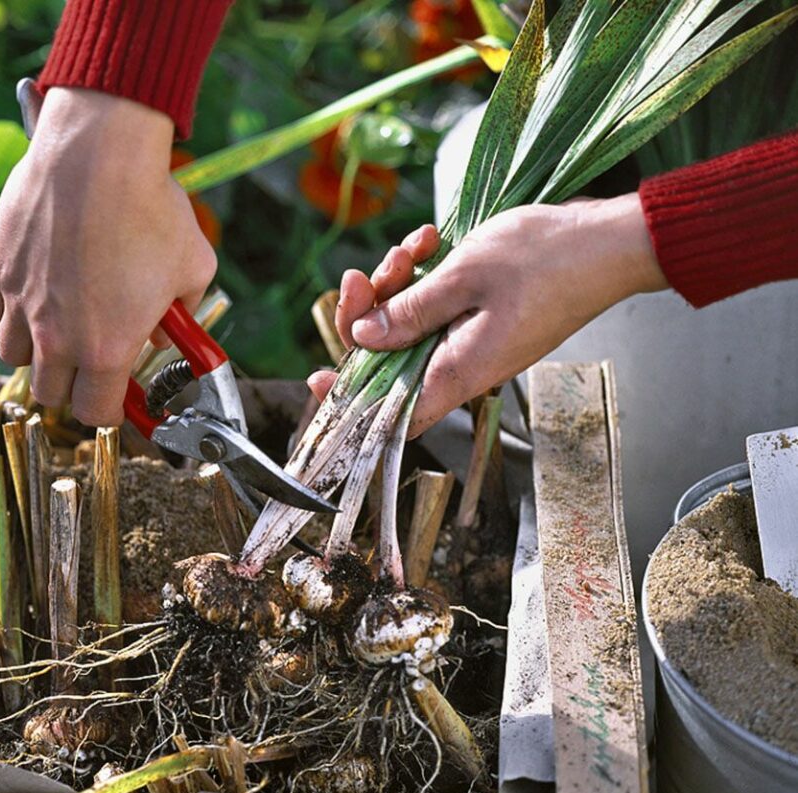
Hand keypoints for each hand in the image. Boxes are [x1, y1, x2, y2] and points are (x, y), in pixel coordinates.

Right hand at [0, 87, 216, 425]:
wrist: (96, 152)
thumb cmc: (151, 207)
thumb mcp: (192, 269)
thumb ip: (181, 316)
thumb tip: (165, 333)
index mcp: (107, 349)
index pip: (96, 414)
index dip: (110, 408)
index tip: (116, 394)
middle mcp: (57, 337)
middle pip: (51, 394)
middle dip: (73, 384)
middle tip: (90, 358)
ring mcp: (19, 305)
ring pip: (15, 358)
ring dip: (38, 352)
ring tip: (60, 323)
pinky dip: (11, 315)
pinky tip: (36, 291)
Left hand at [308, 194, 667, 434]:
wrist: (610, 242)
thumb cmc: (548, 259)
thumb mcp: (464, 277)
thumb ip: (409, 311)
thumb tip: (362, 338)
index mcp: (459, 372)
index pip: (391, 413)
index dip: (351, 403)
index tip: (321, 376)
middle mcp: (463, 367)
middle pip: (389, 361)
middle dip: (368, 315)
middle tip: (365, 274)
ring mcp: (473, 344)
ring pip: (409, 327)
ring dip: (397, 286)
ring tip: (411, 246)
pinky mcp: (481, 320)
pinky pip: (435, 307)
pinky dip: (424, 277)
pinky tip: (430, 241)